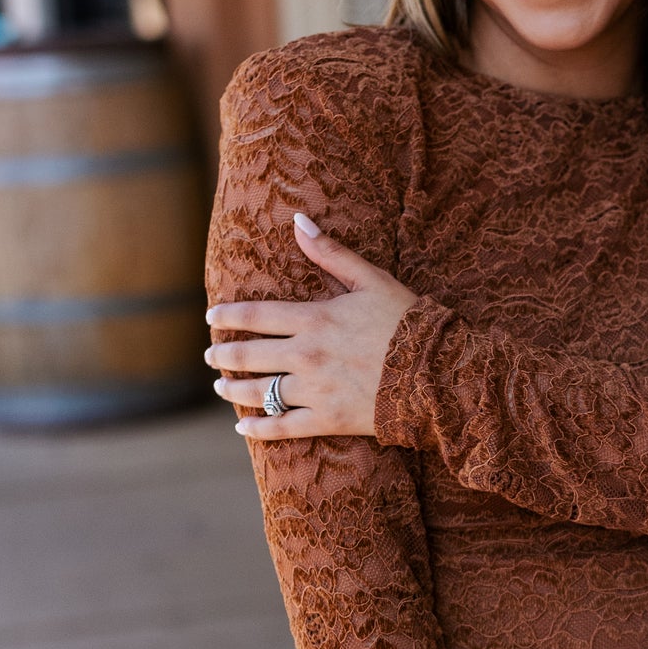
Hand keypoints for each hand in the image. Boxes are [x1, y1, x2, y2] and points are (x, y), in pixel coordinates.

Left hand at [205, 213, 418, 438]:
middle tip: (210, 355)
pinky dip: (258, 428)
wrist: (437, 372)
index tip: (211, 318)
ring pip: (259, 392)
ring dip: (233, 389)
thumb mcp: (371, 280)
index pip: (254, 316)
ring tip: (220, 387)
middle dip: (222, 355)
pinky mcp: (328, 419)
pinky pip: (282, 427)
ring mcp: (315, 390)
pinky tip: (241, 426)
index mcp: (314, 319)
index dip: (227, 317)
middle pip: (248, 356)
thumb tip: (299, 220)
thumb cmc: (407, 322)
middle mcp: (306, 355)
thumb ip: (331, 253)